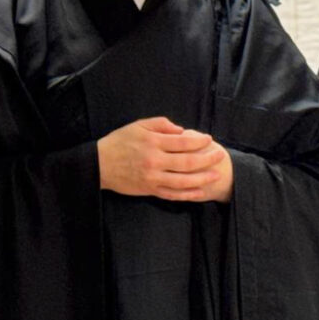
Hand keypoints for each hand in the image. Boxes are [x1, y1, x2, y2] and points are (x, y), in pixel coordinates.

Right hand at [97, 116, 233, 202]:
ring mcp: (153, 178)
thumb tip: (182, 130)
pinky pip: (172, 194)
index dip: (199, 141)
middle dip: (207, 159)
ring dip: (202, 178)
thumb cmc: (120, 141)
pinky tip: (200, 192)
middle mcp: (155, 161)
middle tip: (220, 155)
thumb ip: (161, 125)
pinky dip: (187, 194)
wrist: (99, 164)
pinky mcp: (150, 190)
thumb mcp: (138, 126)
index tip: (209, 140)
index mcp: (153, 143)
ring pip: (183, 181)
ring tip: (216, 175)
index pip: (183, 142)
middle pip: (187, 162)